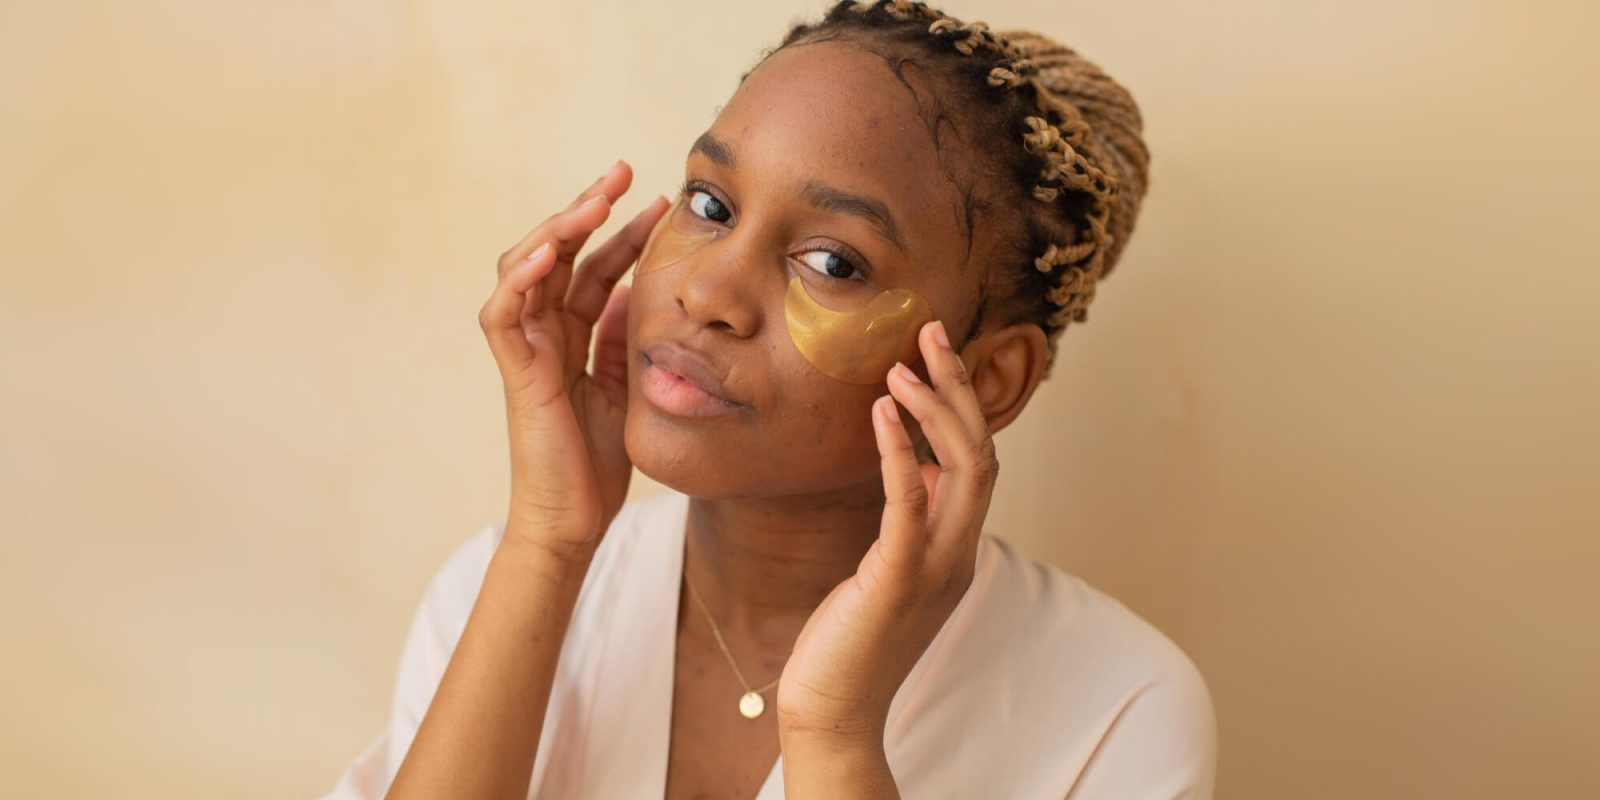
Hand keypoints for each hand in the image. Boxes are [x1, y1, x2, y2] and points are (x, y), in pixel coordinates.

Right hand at [480, 160, 668, 561]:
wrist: (576, 519)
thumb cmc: (598, 463)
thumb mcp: (628, 386)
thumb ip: (626, 340)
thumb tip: (638, 292)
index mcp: (573, 336)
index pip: (594, 268)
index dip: (622, 232)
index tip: (661, 201)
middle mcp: (544, 334)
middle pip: (558, 254)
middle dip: (588, 208)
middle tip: (624, 172)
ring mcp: (525, 350)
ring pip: (525, 269)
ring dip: (556, 229)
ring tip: (592, 200)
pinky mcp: (514, 372)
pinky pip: (503, 314)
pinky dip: (519, 280)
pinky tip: (547, 253)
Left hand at [775, 318, 998, 741]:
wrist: (832, 708)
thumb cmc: (849, 638)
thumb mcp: (888, 567)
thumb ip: (913, 521)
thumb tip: (923, 470)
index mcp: (957, 547)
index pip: (978, 460)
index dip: (961, 403)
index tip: (934, 353)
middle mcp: (958, 552)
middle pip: (982, 452)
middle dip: (959, 388)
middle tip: (931, 331)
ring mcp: (935, 567)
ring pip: (964, 470)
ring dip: (937, 411)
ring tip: (903, 366)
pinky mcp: (898, 581)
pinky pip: (910, 504)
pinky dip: (902, 453)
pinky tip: (882, 415)